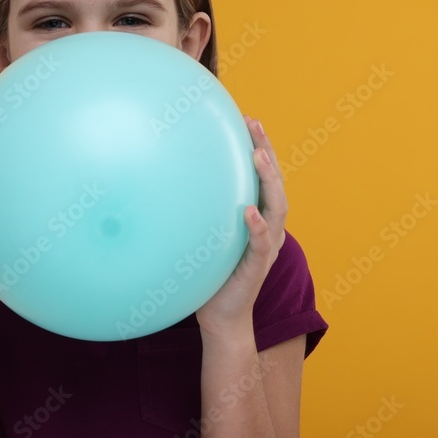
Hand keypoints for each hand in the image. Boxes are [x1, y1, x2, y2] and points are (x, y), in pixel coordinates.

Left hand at [196, 116, 287, 337]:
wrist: (220, 319)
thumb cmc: (209, 275)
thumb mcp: (203, 236)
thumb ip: (196, 212)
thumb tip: (160, 180)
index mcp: (258, 217)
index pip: (263, 176)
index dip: (259, 146)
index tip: (247, 119)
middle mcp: (268, 228)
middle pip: (276, 182)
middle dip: (267, 150)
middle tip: (254, 124)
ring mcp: (266, 247)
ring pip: (277, 208)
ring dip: (269, 180)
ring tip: (257, 156)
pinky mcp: (257, 267)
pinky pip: (262, 243)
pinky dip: (258, 226)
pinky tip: (248, 211)